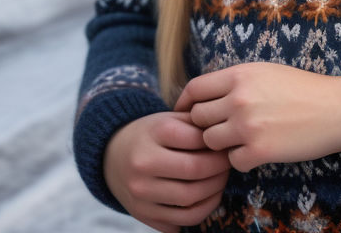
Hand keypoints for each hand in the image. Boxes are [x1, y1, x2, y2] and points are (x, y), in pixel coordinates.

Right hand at [103, 111, 230, 232]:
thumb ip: (196, 124)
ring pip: (189, 201)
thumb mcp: (169, 118)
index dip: (218, 145)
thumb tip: (226, 139)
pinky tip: (206, 198)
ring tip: (220, 182)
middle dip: (220, 170)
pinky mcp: (141, 213)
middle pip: (195, 172)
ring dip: (214, 193)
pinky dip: (200, 212)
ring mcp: (140, 192)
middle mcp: (144, 163)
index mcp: (154, 132)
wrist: (112, 155)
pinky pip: (180, 221)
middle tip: (228, 164)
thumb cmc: (150, 134)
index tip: (227, 145)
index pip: (198, 140)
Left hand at [175, 62, 340, 172]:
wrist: (334, 108)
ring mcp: (247, 126)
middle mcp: (238, 99)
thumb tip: (204, 96)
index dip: (184, 103)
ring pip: (210, 142)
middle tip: (220, 129)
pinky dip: (241, 160)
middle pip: (197, 118)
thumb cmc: (300, 88)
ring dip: (221, 144)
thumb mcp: (264, 71)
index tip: (184, 114)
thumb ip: (234, 82)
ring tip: (240, 139)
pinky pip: (232, 162)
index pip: (194, 89)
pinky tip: (257, 150)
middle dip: (204, 125)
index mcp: (239, 75)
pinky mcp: (259, 151)